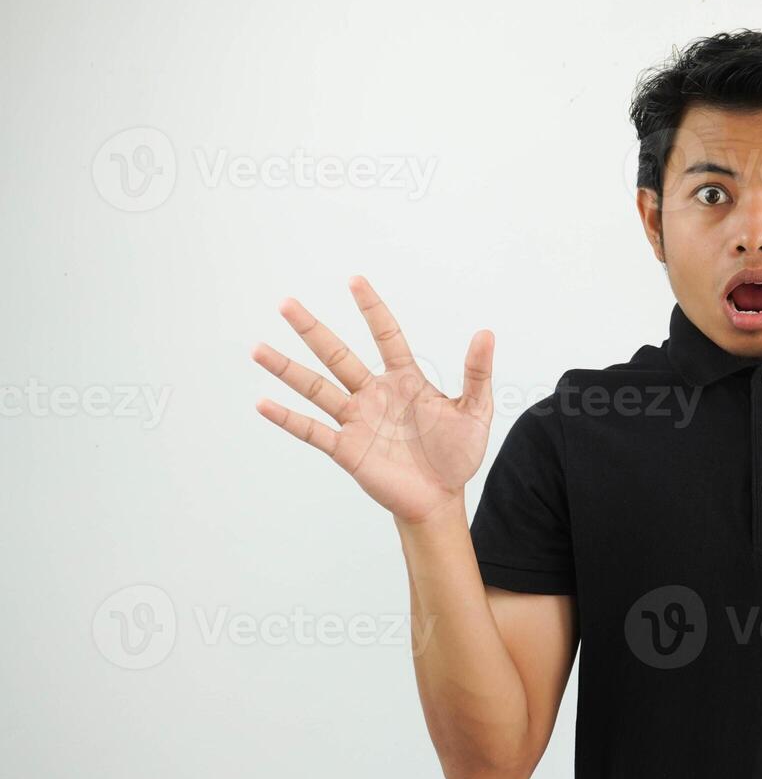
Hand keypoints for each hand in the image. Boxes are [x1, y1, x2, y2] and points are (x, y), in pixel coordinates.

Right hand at [251, 276, 495, 523]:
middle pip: (338, 355)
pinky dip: (288, 418)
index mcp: (405, 379)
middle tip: (286, 303)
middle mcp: (374, 394)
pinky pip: (312, 430)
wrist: (442, 498)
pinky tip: (263, 403)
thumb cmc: (458, 454)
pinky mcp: (347, 449)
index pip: (385, 335)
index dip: (371, 309)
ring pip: (317, 388)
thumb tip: (486, 333)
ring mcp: (357, 420)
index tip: (355, 280)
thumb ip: (477, 373)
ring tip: (259, 348)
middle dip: (312, 330)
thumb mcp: (475, 411)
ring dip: (287, 369)